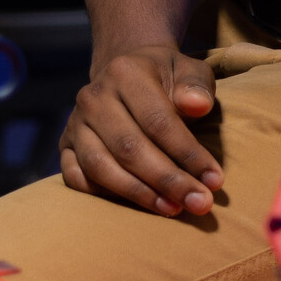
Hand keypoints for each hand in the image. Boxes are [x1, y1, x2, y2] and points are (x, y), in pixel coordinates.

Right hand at [59, 44, 223, 214]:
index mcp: (125, 72)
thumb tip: (197, 105)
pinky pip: (77, 178)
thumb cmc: (167, 79)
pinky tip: (138, 205)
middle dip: (168, 180)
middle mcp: (93, 97)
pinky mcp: (65, 145)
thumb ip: (196, 86)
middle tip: (199, 204)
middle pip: (129, 148)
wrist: (127, 75)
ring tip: (173, 209)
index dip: (187, 154)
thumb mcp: (189, 71)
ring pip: (101, 167)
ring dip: (139, 194)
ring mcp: (75, 122)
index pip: (158, 121)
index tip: (215, 180)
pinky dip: (105, 196)